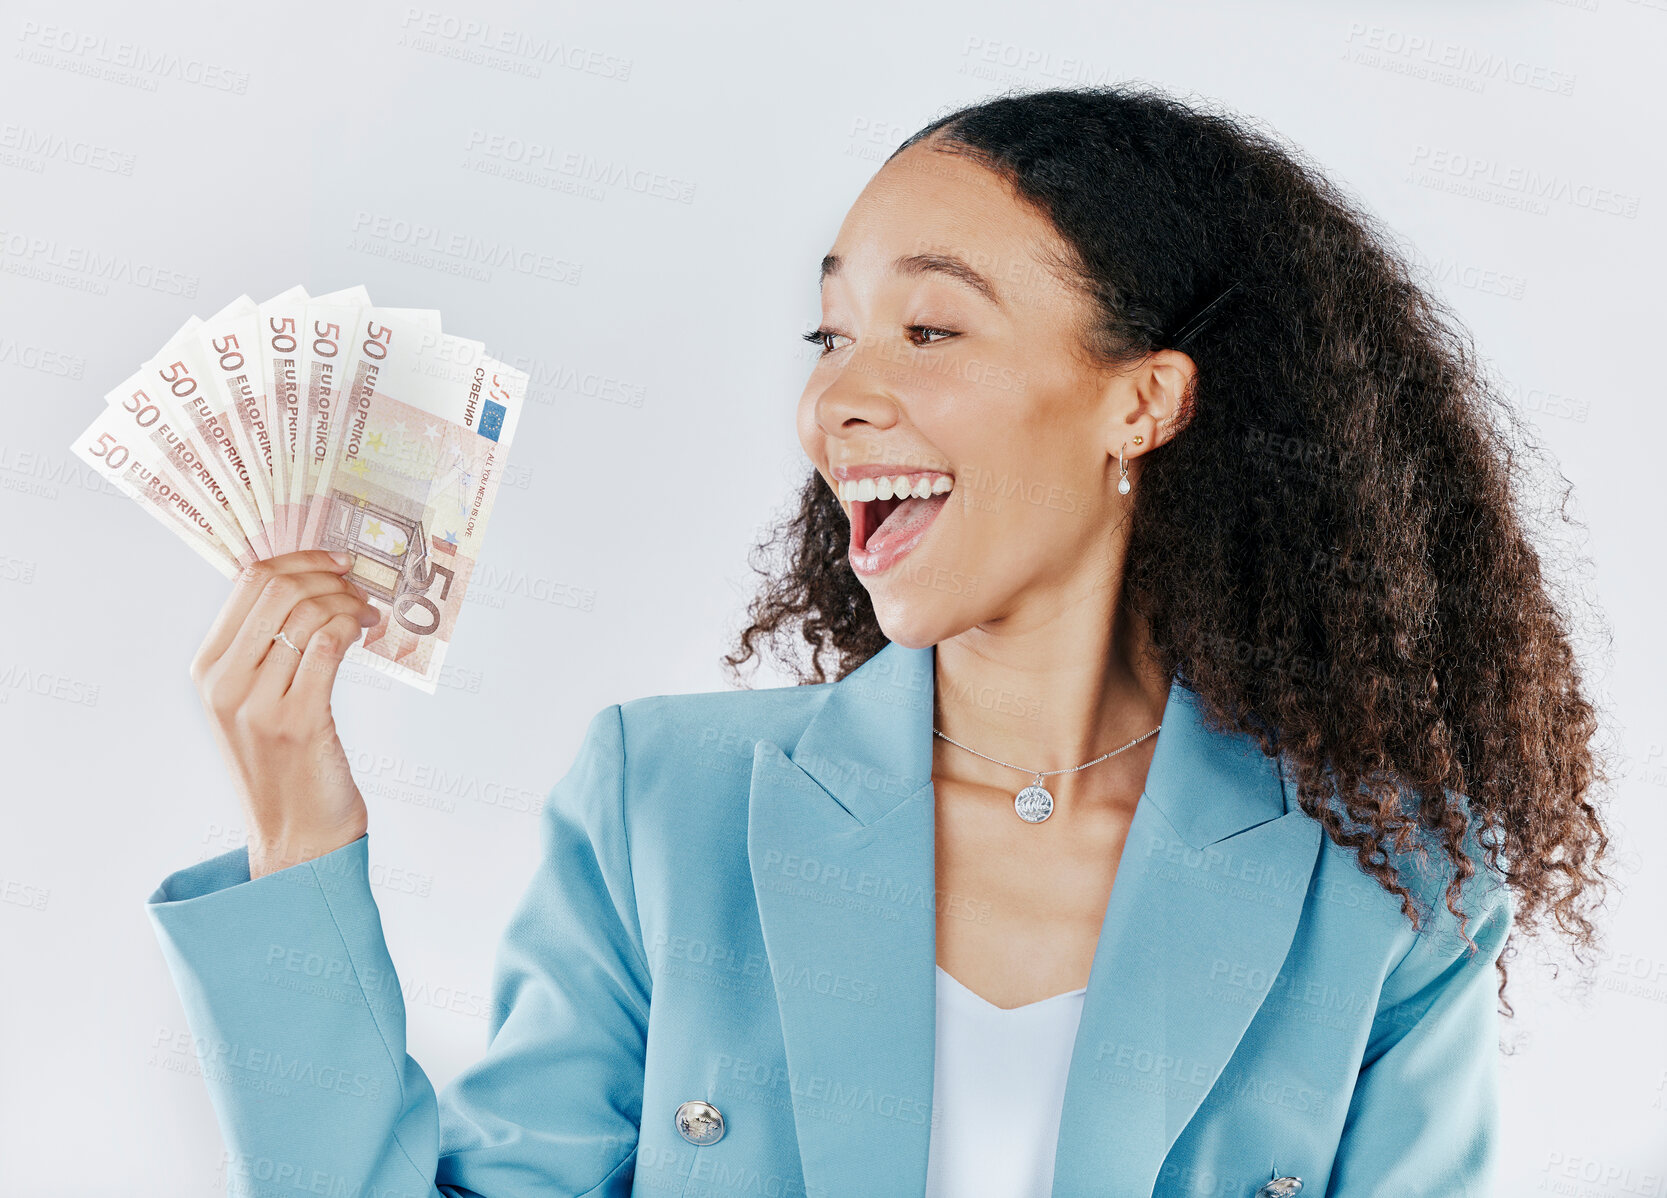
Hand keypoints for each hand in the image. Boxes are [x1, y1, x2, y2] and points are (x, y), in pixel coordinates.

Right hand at [189, 550, 382, 879]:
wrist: (296, 832)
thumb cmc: (284, 762)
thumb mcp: (254, 700)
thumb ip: (265, 645)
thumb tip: (305, 584)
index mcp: (208, 668)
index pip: (250, 581)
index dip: (300, 559)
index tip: (336, 561)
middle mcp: (225, 682)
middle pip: (280, 589)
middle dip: (329, 577)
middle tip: (360, 589)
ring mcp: (259, 703)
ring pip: (309, 615)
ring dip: (349, 604)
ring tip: (368, 616)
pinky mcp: (298, 721)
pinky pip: (328, 647)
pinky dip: (352, 629)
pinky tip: (364, 635)